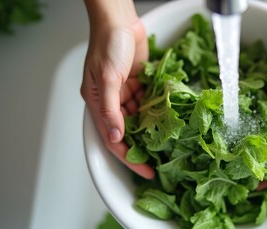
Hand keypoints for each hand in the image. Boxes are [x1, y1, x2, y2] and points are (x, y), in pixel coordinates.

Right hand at [81, 0, 153, 178]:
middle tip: (160, 162)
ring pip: (140, 119)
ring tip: (168, 143)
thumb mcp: (107, 78)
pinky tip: (168, 119)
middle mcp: (112, 102)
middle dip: (142, 147)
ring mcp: (126, 93)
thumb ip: (111, 109)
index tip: (145, 170)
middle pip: (128, 132)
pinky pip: (148, 103)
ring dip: (152, 129)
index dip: (128, 158)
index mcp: (98, 103)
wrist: (120, 21)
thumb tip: (115, 136)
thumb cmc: (108, 44)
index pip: (113, 140)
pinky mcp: (139, 84)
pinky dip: (157, 111)